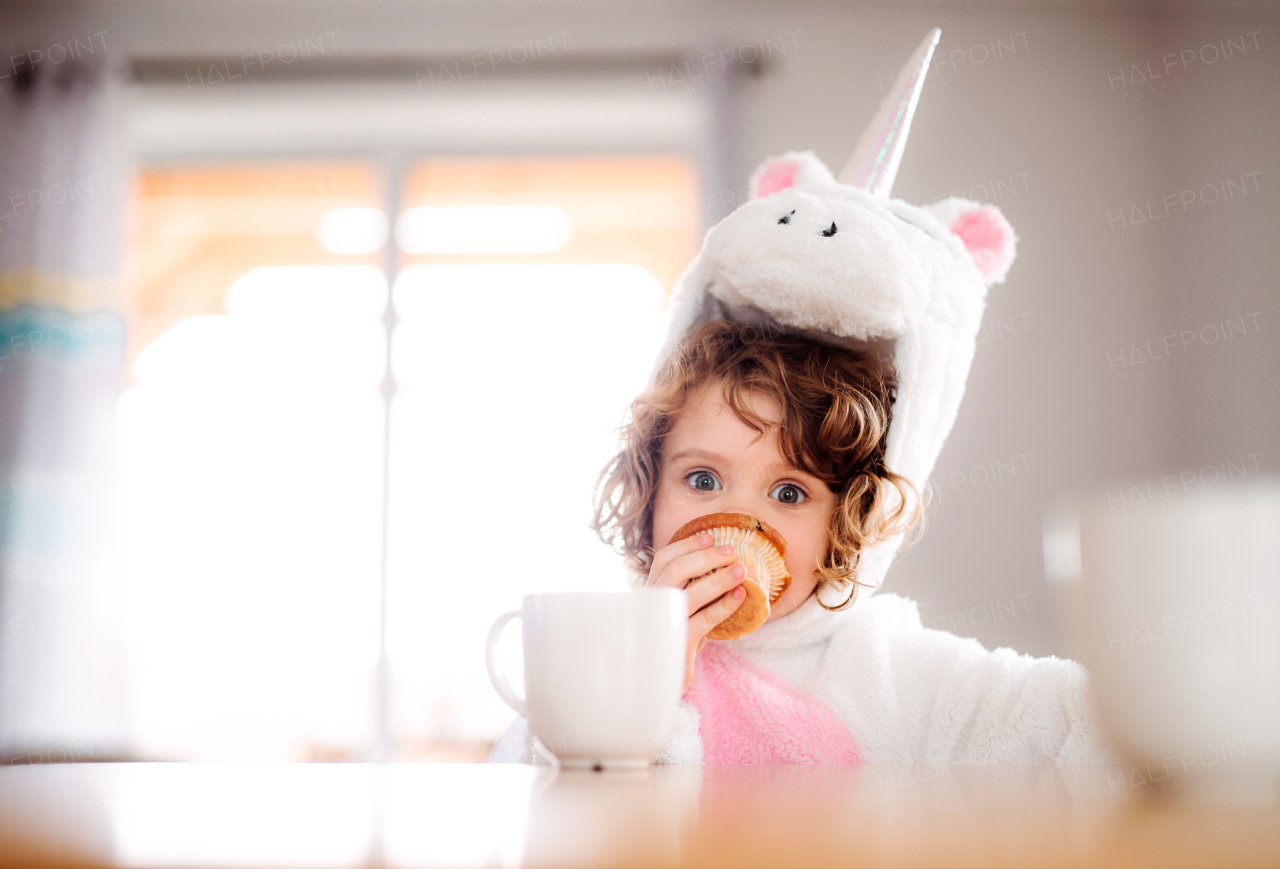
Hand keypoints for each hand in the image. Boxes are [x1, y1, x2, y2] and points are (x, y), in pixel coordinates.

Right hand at [646, 532, 745, 692]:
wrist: (662, 680)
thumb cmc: (676, 641)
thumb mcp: (682, 611)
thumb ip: (693, 591)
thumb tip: (726, 565)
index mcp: (653, 592)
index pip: (663, 559)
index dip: (686, 545)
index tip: (710, 536)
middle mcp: (653, 604)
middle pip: (674, 571)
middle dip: (704, 557)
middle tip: (732, 551)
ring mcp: (663, 624)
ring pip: (688, 595)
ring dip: (717, 579)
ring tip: (742, 570)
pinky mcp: (678, 644)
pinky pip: (703, 621)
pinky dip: (723, 606)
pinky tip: (740, 596)